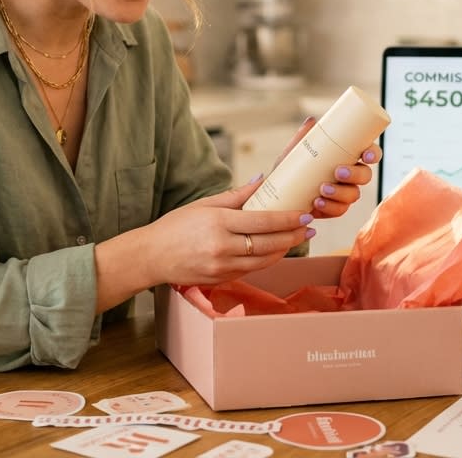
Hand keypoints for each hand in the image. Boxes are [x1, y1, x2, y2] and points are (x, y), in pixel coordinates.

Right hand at [139, 176, 313, 285]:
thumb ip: (236, 196)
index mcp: (219, 223)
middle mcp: (222, 247)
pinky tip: (276, 250)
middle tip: (309, 226)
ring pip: (265, 260)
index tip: (304, 214)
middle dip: (294, 235)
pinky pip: (252, 270)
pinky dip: (267, 260)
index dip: (288, 219)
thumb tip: (262, 181)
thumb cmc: (174, 227)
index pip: (264, 222)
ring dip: (285, 249)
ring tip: (298, 237)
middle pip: (270, 243)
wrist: (151, 257)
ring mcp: (222, 267)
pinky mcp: (221, 279)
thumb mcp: (204, 205)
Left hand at [274, 117, 382, 218]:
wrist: (278, 191)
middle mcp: (351, 175)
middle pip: (365, 175)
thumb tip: (311, 121)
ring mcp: (344, 193)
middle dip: (354, 174)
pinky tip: (318, 202)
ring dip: (340, 192)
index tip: (366, 156)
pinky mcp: (335, 208)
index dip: (373, 154)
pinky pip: (340, 210)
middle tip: (337, 172)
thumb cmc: (293, 166)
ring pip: (354, 194)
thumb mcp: (297, 150)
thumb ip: (304, 136)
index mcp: (348, 157)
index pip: (369, 154)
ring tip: (322, 189)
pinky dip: (330, 206)